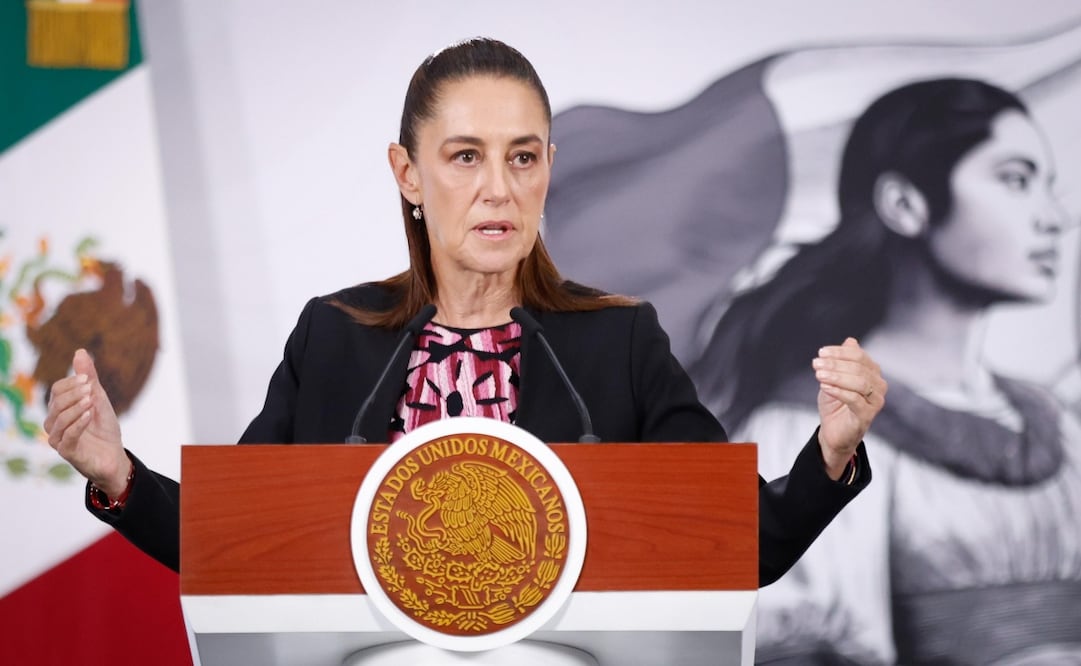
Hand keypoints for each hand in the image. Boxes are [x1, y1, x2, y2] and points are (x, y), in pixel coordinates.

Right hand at [43, 349, 128, 496]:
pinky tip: (89, 415)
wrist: (114, 455)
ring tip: (92, 401)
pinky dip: (78, 423)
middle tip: (92, 390)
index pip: (57, 391)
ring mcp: (59, 439)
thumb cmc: (103, 428)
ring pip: (59, 419)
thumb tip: (80, 351)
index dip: (71, 382)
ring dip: (77, 407)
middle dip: (74, 393)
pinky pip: (67, 436)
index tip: (89, 379)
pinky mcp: (67, 452)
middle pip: (56, 403)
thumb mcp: (99, 399)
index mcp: (60, 410)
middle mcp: (54, 424)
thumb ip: (89, 377)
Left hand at [813, 337, 885, 479]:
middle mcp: (879, 385)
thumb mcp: (835, 378)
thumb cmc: (835, 404)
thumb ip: (843, 361)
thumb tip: (850, 341)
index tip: (821, 353)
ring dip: (836, 376)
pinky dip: (838, 391)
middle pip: (859, 368)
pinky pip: (855, 399)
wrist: (833, 431)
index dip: (839, 353)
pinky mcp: (868, 415)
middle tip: (816, 363)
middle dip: (835, 364)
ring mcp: (876, 401)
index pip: (859, 356)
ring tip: (818, 375)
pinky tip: (824, 386)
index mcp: (872, 373)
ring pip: (859, 383)